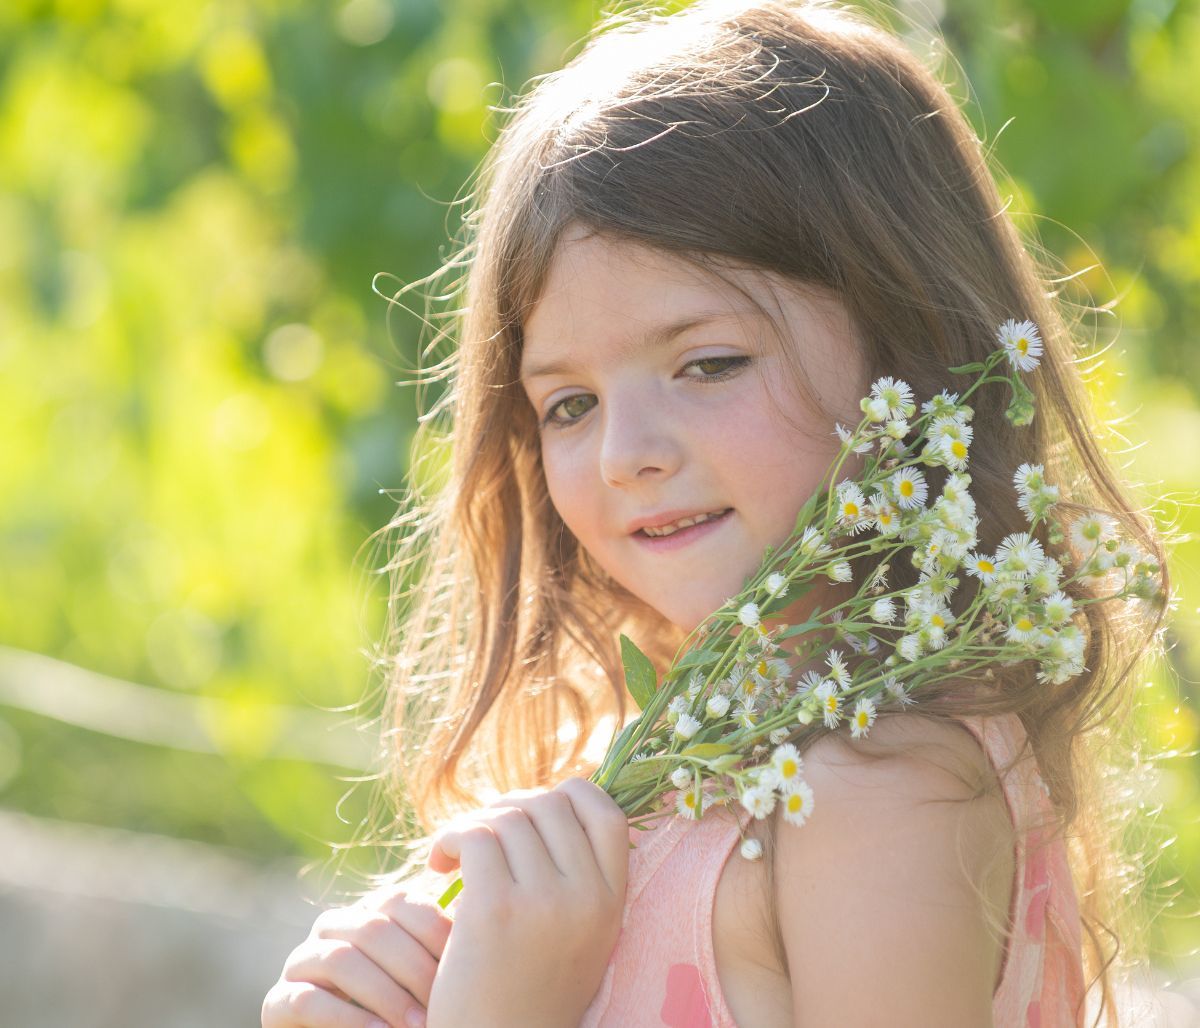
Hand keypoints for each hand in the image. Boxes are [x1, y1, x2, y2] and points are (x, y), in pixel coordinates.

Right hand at [261, 885, 452, 1027]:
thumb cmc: (409, 1016)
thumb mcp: (431, 979)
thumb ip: (448, 946)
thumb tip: (480, 910)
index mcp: (371, 913)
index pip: (401, 902)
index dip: (433, 931)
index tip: (465, 963)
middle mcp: (333, 928)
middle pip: (373, 928)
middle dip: (413, 969)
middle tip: (444, 1003)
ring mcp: (302, 962)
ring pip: (341, 960)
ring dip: (384, 996)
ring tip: (418, 1026)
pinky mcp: (277, 1001)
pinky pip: (307, 1000)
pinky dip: (348, 1019)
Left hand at [424, 777, 629, 1027]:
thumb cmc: (526, 991)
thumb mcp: (578, 935)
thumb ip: (577, 877)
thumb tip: (551, 801)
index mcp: (612, 903)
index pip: (606, 813)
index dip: (570, 795)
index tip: (533, 811)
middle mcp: (586, 898)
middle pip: (550, 805)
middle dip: (509, 807)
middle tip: (481, 835)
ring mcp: (543, 902)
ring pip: (507, 817)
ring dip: (473, 825)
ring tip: (454, 854)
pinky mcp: (495, 910)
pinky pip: (473, 837)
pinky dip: (449, 839)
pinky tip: (437, 864)